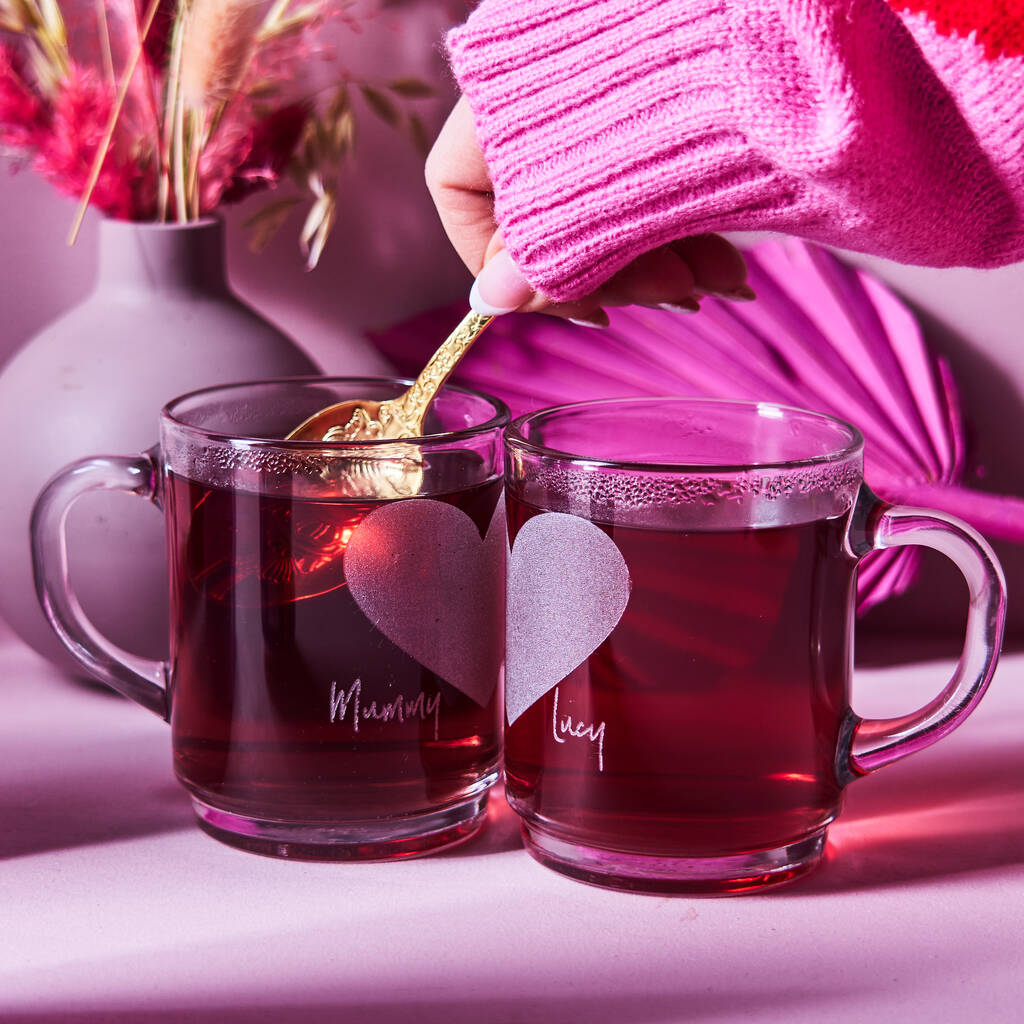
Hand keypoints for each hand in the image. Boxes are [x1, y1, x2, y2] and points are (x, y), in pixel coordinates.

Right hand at [425, 97, 752, 323]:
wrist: (769, 14)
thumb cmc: (670, 92)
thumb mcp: (597, 200)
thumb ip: (539, 260)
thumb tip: (485, 305)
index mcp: (493, 100)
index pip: (461, 197)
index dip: (510, 270)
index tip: (580, 307)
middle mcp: (535, 91)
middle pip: (547, 210)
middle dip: (619, 273)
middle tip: (679, 298)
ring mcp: (593, 86)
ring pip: (607, 198)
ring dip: (665, 257)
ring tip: (722, 283)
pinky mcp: (656, 85)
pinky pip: (649, 173)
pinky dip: (686, 222)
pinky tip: (729, 263)